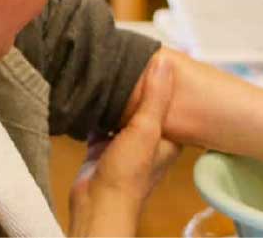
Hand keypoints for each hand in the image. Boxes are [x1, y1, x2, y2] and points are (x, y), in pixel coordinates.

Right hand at [70, 56, 180, 235]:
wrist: (97, 204)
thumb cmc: (129, 172)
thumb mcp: (146, 129)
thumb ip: (155, 96)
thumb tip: (165, 60)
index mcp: (169, 138)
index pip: (171, 104)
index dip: (167, 84)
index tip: (161, 58)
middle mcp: (149, 141)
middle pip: (145, 107)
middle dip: (138, 88)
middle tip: (130, 59)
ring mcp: (124, 144)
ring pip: (122, 113)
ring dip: (116, 99)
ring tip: (110, 68)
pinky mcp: (101, 147)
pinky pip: (100, 122)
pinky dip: (96, 110)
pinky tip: (91, 91)